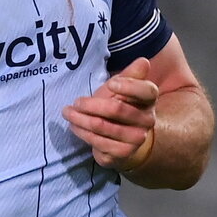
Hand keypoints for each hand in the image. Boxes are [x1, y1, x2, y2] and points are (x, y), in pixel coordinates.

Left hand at [62, 57, 157, 171]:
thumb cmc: (119, 107)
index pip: (146, 91)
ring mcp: (136, 139)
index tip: (111, 84)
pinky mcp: (123, 154)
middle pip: (116, 109)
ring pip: (102, 126)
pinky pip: (97, 142)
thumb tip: (143, 61)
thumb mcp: (122, 88)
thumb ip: (130, 75)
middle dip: (90, 104)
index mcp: (149, 100)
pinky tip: (74, 127)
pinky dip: (82, 133)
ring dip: (80, 119)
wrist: (123, 139)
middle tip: (75, 102)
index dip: (129, 87)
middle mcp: (147, 121)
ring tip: (68, 113)